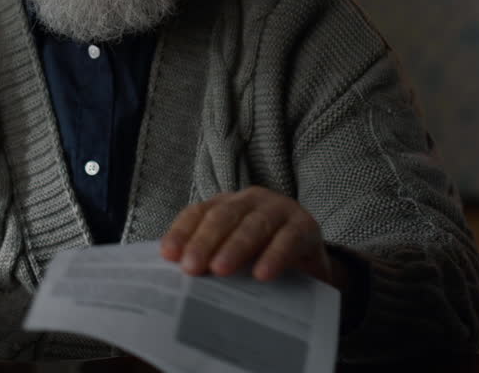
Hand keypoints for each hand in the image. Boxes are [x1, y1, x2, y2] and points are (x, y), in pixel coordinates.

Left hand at [160, 186, 334, 284]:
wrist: (310, 267)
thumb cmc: (262, 258)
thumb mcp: (232, 257)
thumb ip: (208, 260)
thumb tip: (177, 277)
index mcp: (227, 205)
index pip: (198, 213)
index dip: (182, 232)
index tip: (167, 255)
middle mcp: (250, 201)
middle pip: (222, 216)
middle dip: (204, 241)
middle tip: (191, 267)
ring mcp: (279, 209)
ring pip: (254, 224)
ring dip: (235, 247)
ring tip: (220, 269)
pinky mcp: (305, 225)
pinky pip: (288, 239)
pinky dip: (275, 255)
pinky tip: (262, 274)